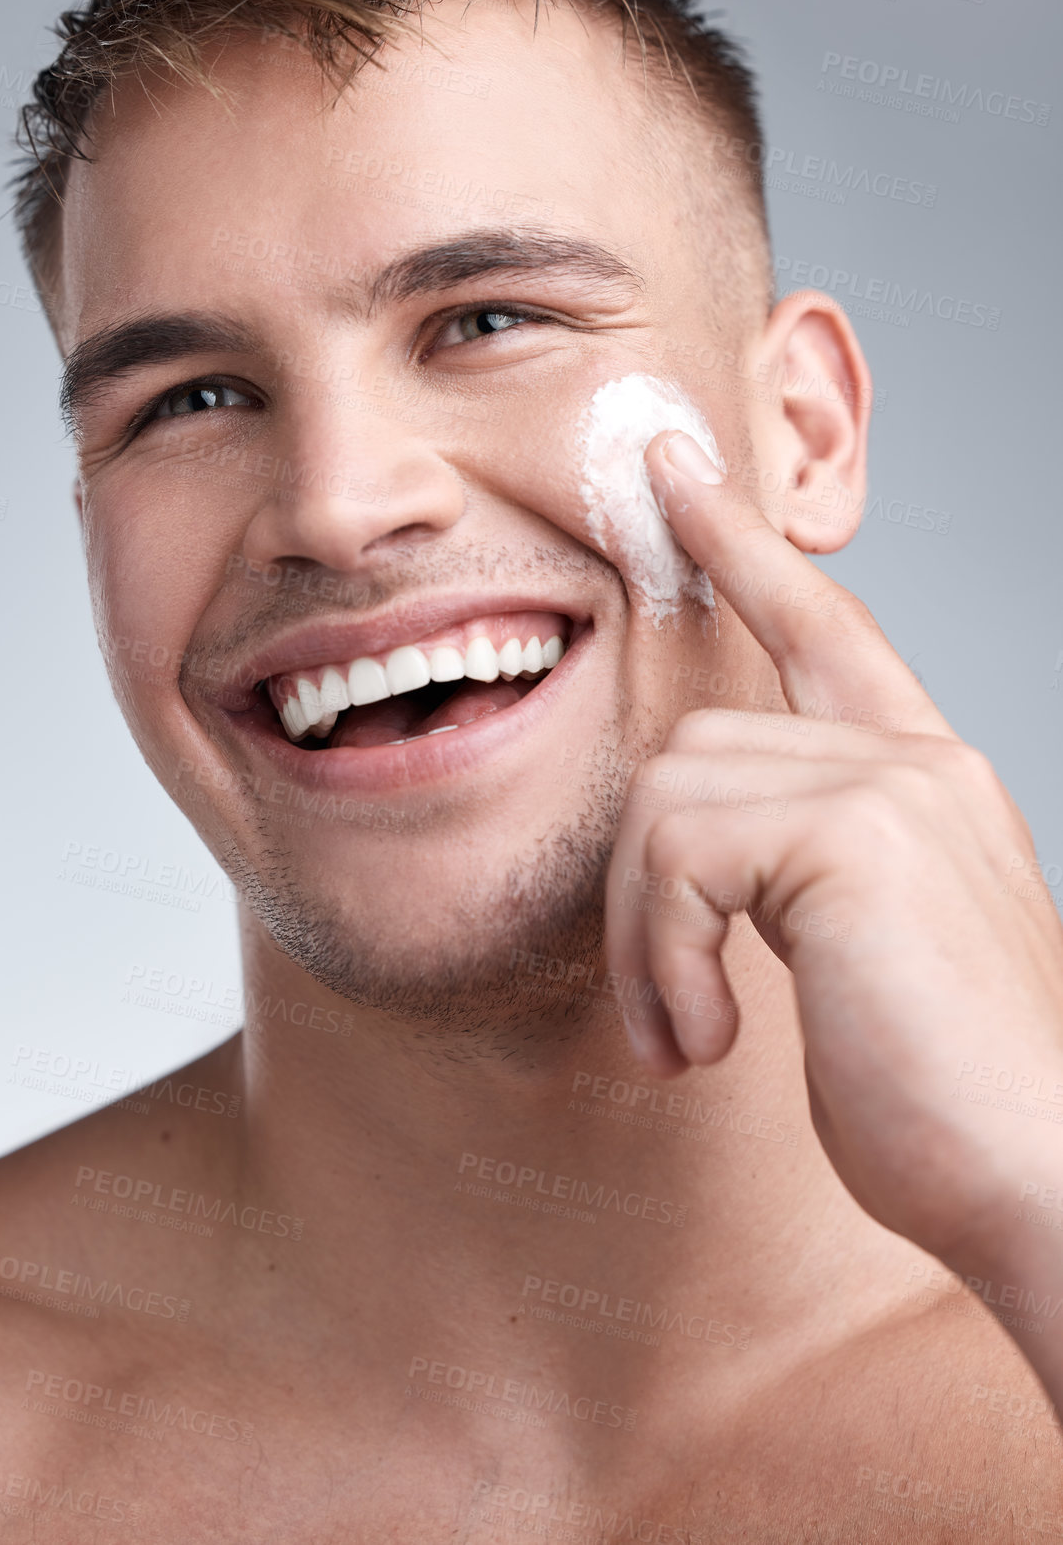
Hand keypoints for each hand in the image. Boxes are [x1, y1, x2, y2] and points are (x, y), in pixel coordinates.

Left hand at [605, 430, 1062, 1279]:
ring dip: (647, 935)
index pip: (825, 627)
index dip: (744, 547)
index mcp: (923, 780)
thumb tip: (698, 856)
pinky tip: (710, 1040)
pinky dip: (665, 959)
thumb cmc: (949, 1100)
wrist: (1043, 1191)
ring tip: (688, 1037)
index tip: (672, 472)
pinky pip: (680, 854)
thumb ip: (797, 871)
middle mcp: (917, 761)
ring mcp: (894, 786)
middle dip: (642, 884)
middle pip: (693, 746)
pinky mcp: (855, 835)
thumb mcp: (864, 956)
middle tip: (663, 1009)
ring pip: (668, 795)